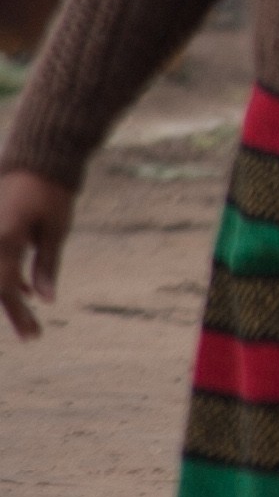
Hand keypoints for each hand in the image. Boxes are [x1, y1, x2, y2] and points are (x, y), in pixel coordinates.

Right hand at [0, 168, 70, 340]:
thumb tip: (46, 300)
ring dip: (10, 297)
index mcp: (5, 239)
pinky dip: (9, 278)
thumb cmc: (52, 193)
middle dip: (13, 311)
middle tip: (33, 336)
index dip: (17, 313)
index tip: (32, 335)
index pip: (5, 286)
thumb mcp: (55, 229)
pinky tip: (28, 292)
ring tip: (30, 323)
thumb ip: (46, 265)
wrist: (36, 160)